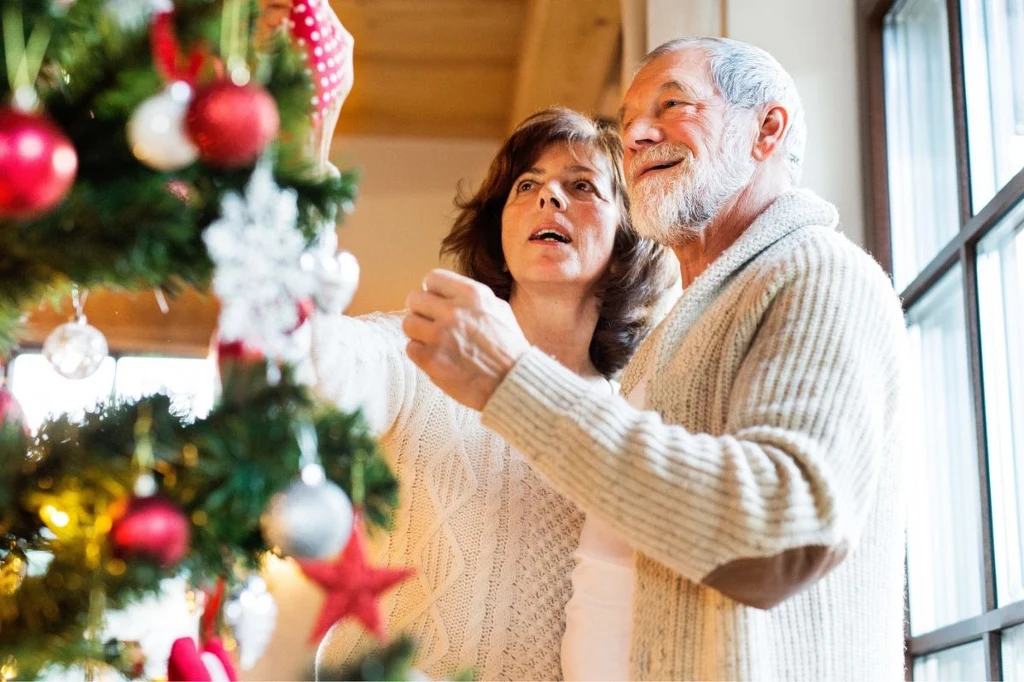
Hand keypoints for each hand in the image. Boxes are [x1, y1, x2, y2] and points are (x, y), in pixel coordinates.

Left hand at [403, 269, 529, 410]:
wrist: (512, 382)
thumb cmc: (509, 348)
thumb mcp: (499, 309)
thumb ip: (472, 298)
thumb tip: (446, 292)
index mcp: (472, 294)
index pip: (432, 278)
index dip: (432, 291)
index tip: (435, 303)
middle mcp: (453, 311)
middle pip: (414, 298)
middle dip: (421, 311)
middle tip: (430, 324)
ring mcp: (440, 335)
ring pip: (408, 323)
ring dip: (418, 333)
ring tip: (434, 342)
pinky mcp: (431, 359)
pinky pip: (411, 348)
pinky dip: (421, 354)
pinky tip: (437, 358)